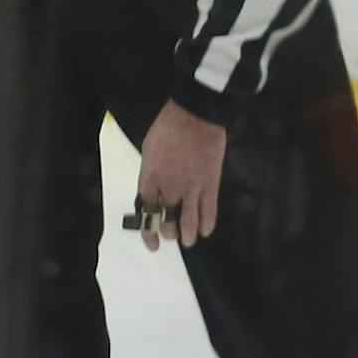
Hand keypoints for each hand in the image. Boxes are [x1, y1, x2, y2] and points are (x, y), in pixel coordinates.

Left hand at [136, 101, 226, 250]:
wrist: (195, 114)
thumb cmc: (167, 128)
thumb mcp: (148, 153)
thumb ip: (149, 175)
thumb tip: (152, 191)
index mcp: (150, 181)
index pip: (147, 213)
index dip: (149, 231)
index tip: (152, 243)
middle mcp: (169, 188)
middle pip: (167, 220)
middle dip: (169, 232)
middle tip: (172, 236)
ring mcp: (191, 186)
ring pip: (188, 219)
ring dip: (188, 234)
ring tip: (189, 241)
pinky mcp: (211, 181)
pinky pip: (209, 207)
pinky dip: (208, 221)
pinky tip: (207, 231)